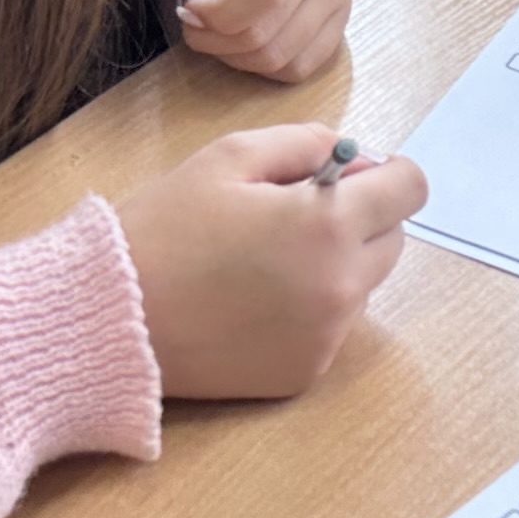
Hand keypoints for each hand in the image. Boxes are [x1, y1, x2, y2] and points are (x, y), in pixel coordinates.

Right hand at [113, 122, 427, 400]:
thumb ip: (305, 143)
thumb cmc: (163, 228)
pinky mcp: (303, 373)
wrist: (108, 320)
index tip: (357, 174)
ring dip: (333, 266)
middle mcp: (341, 288)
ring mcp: (325, 338)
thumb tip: (355, 155)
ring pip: (360, 286)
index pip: (410, 190)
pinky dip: (306, 311)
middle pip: (391, 240)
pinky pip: (328, 329)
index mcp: (328, 226)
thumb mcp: (229, 156)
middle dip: (360, 220)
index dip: (388, 174)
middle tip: (296, 214)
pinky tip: (249, 303)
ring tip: (262, 261)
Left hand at [159, 0, 352, 81]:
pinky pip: (298, 68)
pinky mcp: (342, 15)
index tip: (186, 7)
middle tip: (191, 15)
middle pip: (263, 34)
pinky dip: (262, 63)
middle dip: (212, 39)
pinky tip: (247, 31)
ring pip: (278, 59)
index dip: (215, 15)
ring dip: (233, 54)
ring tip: (219, 19)